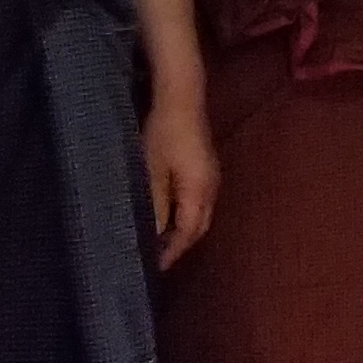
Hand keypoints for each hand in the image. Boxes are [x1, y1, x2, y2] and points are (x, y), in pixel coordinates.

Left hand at [142, 97, 217, 268]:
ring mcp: (211, 176)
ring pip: (199, 214)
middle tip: (157, 258)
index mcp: (199, 192)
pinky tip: (167, 212)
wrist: (182, 96)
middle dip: (180, 245)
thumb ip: (153, 206)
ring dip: (182, 229)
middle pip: (199, 227)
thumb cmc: (163, 133)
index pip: (188, 233)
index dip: (172, 252)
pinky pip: (198, 201)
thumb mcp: (151, 171)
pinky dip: (184, 214)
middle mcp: (211, 188)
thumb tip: (152, 236)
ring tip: (160, 239)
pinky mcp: (205, 167)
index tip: (154, 267)